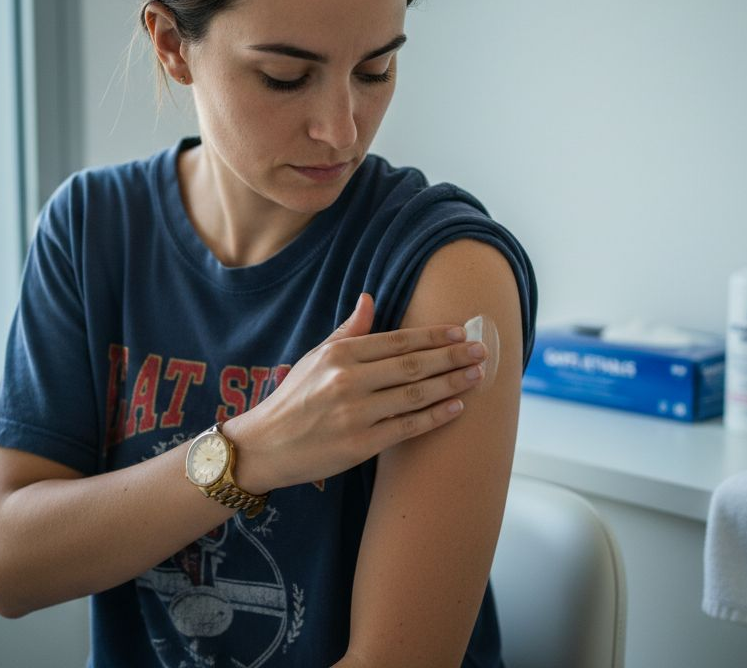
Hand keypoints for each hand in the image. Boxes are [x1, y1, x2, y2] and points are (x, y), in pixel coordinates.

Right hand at [225, 293, 487, 492]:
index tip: (460, 332)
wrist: (264, 446)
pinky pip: (406, 427)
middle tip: (481, 351)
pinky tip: (456, 407)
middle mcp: (348, 381)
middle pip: (412, 365)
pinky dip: (435, 417)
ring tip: (476, 376)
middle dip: (451, 358)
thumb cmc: (294, 399)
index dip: (433, 336)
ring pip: (414, 395)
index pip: (397, 341)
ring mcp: (355, 414)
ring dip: (450, 384)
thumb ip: (348, 330)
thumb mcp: (315, 357)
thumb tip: (370, 298)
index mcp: (339, 355)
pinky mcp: (359, 445)